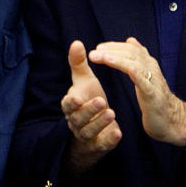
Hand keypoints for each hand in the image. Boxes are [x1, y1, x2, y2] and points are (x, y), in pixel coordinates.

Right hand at [61, 40, 121, 174]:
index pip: (67, 104)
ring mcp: (87, 134)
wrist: (92, 128)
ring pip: (89, 131)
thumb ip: (79, 63)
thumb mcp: (83, 81)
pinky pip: (102, 144)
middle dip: (89, 111)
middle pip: (78, 118)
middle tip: (102, 101)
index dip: (71, 102)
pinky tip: (118, 132)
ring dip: (99, 123)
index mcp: (71, 105)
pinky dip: (108, 139)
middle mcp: (76, 121)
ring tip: (112, 113)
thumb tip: (76, 42)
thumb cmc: (88, 99)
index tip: (77, 96)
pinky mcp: (99, 144)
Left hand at [88, 37, 185, 145]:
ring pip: (133, 60)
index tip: (99, 48)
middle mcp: (152, 68)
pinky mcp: (151, 92)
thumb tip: (131, 41)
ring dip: (112, 56)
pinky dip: (122, 65)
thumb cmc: (155, 100)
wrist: (172, 122)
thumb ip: (138, 60)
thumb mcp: (145, 78)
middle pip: (131, 52)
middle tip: (94, 51)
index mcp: (149, 65)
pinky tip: (109, 62)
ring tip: (97, 55)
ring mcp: (152, 79)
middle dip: (111, 49)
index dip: (115, 46)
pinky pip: (137, 74)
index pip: (131, 48)